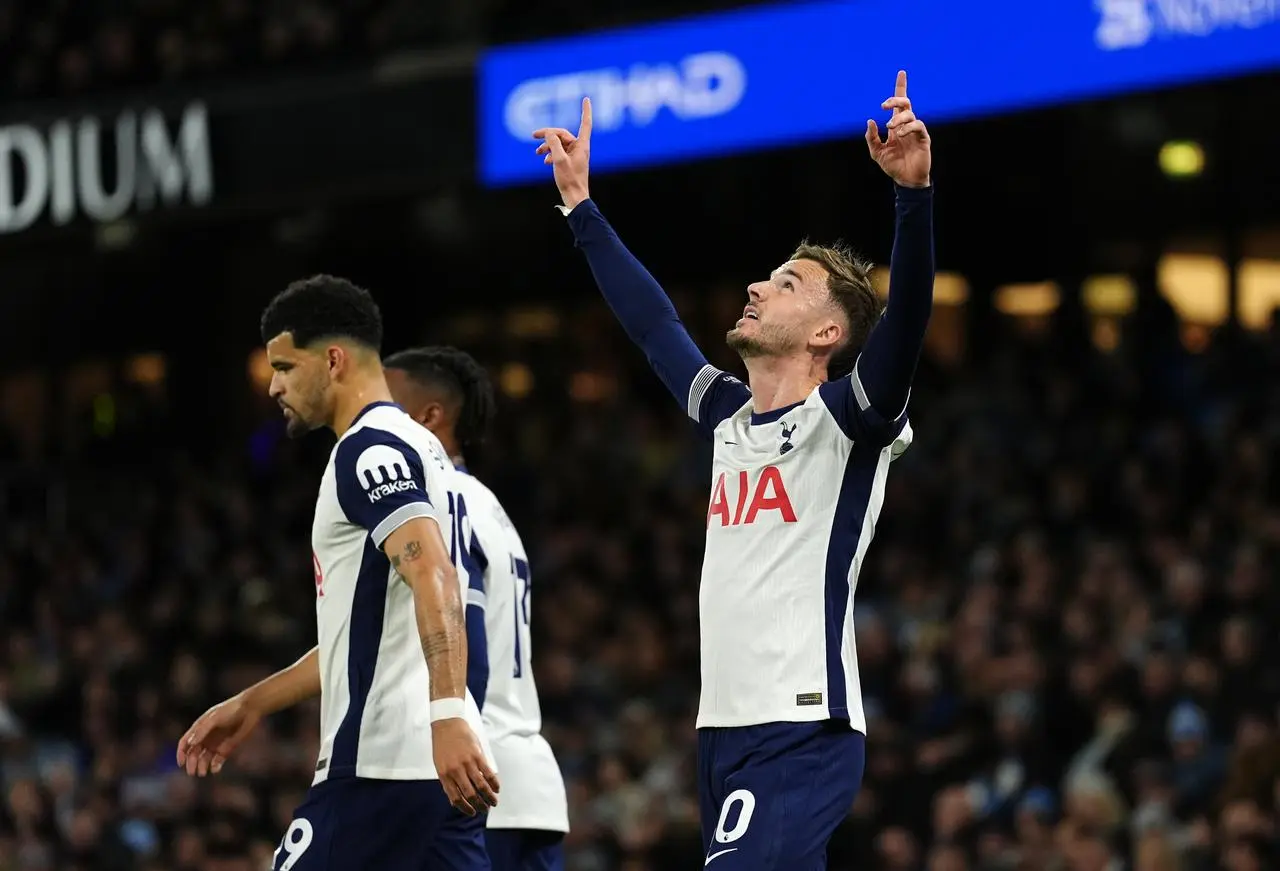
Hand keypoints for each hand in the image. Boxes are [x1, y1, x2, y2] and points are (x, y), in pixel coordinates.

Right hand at [176, 694, 261, 775]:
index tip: (181, 763)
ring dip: (202, 766)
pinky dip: (215, 766)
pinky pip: (218, 760)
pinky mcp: (227, 748)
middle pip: (193, 754)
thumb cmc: (230, 710)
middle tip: (193, 772)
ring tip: (203, 773)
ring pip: (204, 759)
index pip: (185, 743)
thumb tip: (190, 743)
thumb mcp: (214, 718)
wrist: (250, 709)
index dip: (181, 753)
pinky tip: (215, 769)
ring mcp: (216, 743)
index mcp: (199, 728)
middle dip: (192, 763)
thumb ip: (202, 730)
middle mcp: (205, 737)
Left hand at [432, 718, 499, 815]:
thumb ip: (448, 781)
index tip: (472, 812)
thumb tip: (455, 800)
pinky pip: (488, 773)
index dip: (465, 808)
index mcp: (444, 775)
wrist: (447, 724)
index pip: (456, 798)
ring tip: (494, 802)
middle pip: (470, 794)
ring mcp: (467, 763)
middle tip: (485, 809)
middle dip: (480, 805)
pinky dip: (494, 783)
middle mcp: (455, 771)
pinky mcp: (477, 755)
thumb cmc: (443, 746)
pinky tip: (497, 788)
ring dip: (489, 797)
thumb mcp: (440, 765)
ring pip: (481, 786)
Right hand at [533, 97, 591, 210]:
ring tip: (537, 152)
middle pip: (562, 134)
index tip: (586, 99)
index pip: (585, 123)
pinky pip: (559, 152)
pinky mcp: (570, 162)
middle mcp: (579, 148)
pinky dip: (550, 154)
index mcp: (581, 145)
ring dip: (547, 145)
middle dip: (548, 134)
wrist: (574, 197)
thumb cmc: (570, 180)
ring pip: (559, 144)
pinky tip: (544, 161)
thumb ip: (554, 143)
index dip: (585, 111)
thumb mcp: (559, 160)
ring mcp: (575, 155)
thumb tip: (550, 133)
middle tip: (533, 135)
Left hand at [866, 70, 930, 188]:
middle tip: (883, 106)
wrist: (906, 180)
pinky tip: (900, 134)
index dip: (900, 87)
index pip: (899, 103)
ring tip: (890, 127)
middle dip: (895, 99)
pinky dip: (908, 127)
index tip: (901, 72)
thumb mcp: (876, 152)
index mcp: (896, 126)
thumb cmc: (893, 166)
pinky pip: (918, 125)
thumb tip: (870, 120)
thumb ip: (871, 137)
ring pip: (910, 114)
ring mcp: (915, 131)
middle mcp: (906, 125)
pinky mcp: (923, 138)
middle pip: (905, 103)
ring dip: (898, 118)